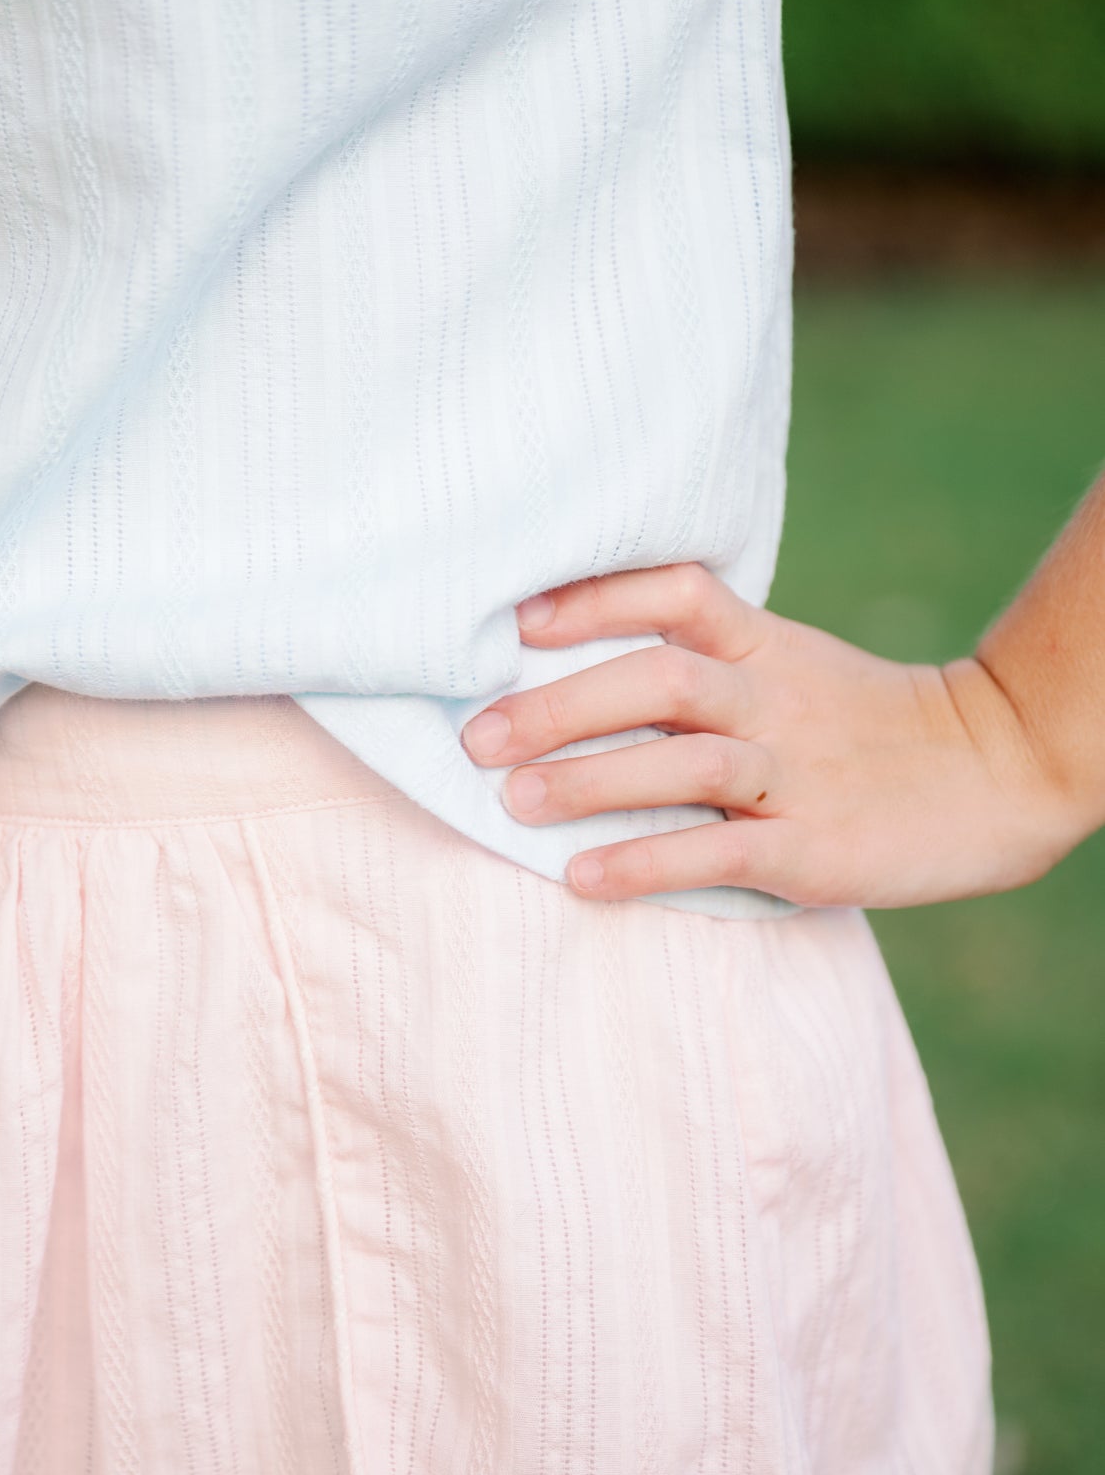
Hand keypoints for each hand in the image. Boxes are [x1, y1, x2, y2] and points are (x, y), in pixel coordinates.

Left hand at [460, 561, 1090, 906]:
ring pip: (685, 761)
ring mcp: (796, 775)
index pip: (677, 595)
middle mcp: (775, 701)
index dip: (595, 600)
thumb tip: (577, 674)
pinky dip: (645, 863)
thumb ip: (709, 664)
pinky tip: (583, 878)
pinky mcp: (813, 849)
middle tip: (479, 737)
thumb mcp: (794, 668)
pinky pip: (719, 852)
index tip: (515, 621)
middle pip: (660, 678)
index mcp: (768, 647)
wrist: (995, 776)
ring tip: (514, 803)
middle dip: (561, 705)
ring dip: (590, 781)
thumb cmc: (866, 728)